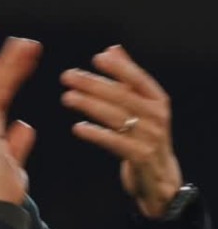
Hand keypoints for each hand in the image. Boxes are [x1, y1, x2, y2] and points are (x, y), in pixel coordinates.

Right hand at [0, 37, 41, 204]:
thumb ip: (18, 142)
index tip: (21, 56)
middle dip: (10, 62)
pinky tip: (7, 62)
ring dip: (11, 64)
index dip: (9, 74)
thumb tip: (26, 125)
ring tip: (26, 45)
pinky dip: (3, 79)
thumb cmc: (2, 186)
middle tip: (27, 42)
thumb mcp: (14, 160)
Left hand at [60, 44, 182, 217]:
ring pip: (116, 117)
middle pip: (122, 96)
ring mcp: (150, 138)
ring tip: (68, 97)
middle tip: (68, 76)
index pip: (138, 79)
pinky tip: (78, 128)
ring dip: (89, 105)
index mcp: (158, 100)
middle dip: (93, 84)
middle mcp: (157, 116)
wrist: (160, 178)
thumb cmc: (145, 135)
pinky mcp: (140, 157)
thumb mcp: (141, 105)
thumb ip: (127, 77)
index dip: (119, 68)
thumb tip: (112, 50)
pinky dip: (96, 134)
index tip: (97, 58)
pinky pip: (115, 142)